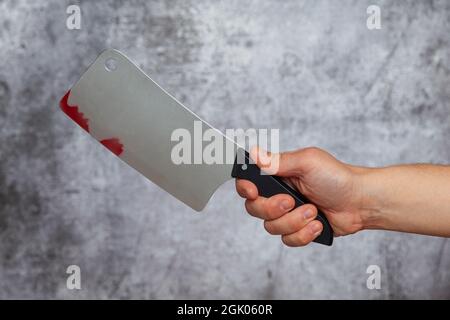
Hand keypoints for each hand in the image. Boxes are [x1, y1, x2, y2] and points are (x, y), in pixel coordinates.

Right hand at [236, 146, 368, 246]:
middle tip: (292, 201)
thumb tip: (254, 153)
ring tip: (314, 211)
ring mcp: (288, 214)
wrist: (360, 202)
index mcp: (277, 176)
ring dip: (294, 221)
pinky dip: (303, 234)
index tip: (254, 192)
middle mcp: (278, 195)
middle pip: (254, 209)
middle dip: (273, 209)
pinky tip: (318, 224)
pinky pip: (287, 240)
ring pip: (272, 227)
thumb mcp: (307, 162)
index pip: (248, 183)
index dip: (245, 189)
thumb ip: (277, 161)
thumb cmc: (337, 177)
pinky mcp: (298, 230)